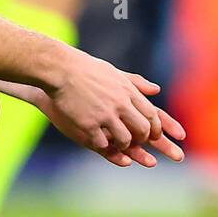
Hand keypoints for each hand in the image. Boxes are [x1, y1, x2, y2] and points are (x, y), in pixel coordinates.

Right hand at [32, 49, 185, 167]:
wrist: (61, 69)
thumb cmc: (86, 68)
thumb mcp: (115, 72)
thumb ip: (137, 82)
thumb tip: (157, 90)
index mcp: (127, 91)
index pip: (151, 114)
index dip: (155, 128)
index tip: (154, 135)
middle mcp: (119, 103)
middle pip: (142, 129)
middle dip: (143, 140)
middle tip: (138, 143)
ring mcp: (104, 114)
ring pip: (125, 139)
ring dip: (124, 146)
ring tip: (118, 145)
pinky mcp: (88, 123)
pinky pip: (102, 143)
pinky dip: (104, 147)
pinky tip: (100, 144)